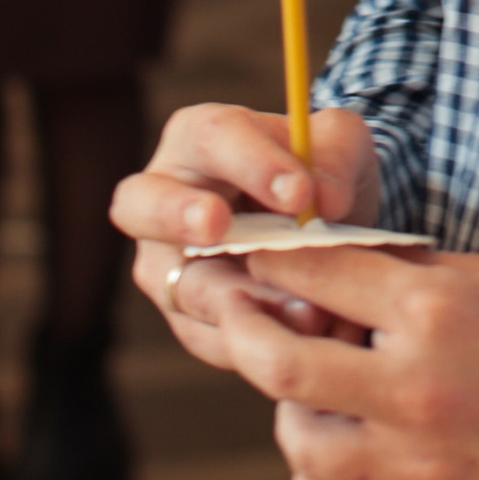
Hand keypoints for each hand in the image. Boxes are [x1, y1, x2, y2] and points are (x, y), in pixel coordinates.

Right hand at [110, 101, 376, 374]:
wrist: (326, 232)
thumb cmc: (318, 173)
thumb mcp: (339, 148)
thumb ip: (335, 159)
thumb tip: (326, 200)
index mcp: (201, 137)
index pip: (213, 138)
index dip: (252, 163)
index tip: (300, 193)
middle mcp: (164, 197)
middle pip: (140, 203)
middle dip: (176, 215)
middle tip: (218, 226)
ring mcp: (167, 264)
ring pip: (178, 286)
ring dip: (238, 299)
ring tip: (302, 309)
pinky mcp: (187, 318)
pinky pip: (207, 337)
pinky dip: (255, 342)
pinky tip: (302, 339)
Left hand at [198, 242, 478, 479]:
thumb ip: (399, 273)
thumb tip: (316, 262)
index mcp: (435, 311)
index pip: (316, 273)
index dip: (267, 260)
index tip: (250, 257)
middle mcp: (417, 386)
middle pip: (280, 362)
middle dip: (241, 331)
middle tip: (234, 318)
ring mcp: (419, 462)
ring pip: (298, 440)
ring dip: (288, 411)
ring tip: (310, 394)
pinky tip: (330, 458)